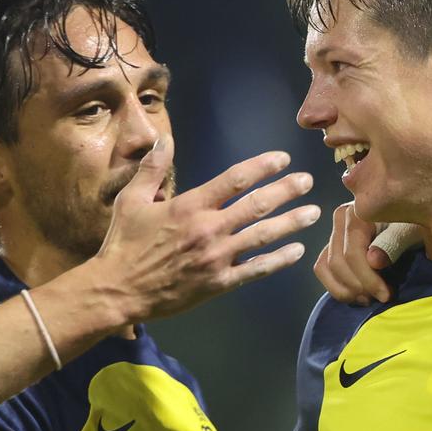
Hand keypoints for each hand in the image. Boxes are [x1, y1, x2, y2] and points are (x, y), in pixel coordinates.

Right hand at [92, 138, 322, 322]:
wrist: (117, 290)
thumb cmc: (123, 243)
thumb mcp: (130, 200)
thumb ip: (152, 168)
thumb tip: (164, 139)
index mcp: (189, 206)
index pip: (234, 179)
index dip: (262, 166)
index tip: (282, 158)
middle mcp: (208, 229)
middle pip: (257, 205)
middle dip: (286, 190)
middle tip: (308, 181)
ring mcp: (216, 258)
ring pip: (262, 236)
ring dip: (291, 223)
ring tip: (314, 213)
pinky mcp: (218, 283)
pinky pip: (255, 270)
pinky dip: (278, 260)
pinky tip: (297, 251)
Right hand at [313, 202, 421, 304]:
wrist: (415, 214)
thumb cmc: (416, 222)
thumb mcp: (411, 230)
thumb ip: (393, 243)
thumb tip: (372, 261)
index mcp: (358, 212)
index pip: (352, 254)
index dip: (368, 280)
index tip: (386, 296)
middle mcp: (341, 218)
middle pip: (338, 263)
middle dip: (358, 287)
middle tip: (380, 299)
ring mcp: (334, 230)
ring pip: (326, 268)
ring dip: (345, 290)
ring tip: (369, 299)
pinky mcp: (331, 244)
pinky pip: (322, 268)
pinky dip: (336, 286)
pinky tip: (357, 294)